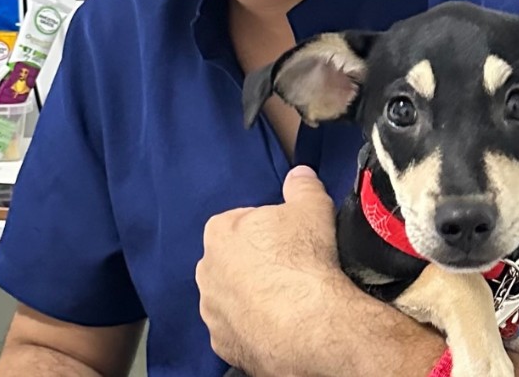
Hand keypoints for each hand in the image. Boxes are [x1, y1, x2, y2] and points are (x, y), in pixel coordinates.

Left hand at [196, 165, 355, 375]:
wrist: (308, 322)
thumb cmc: (304, 259)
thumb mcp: (312, 207)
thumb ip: (302, 186)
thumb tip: (300, 174)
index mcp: (220, 231)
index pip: (243, 222)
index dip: (270, 229)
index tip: (290, 239)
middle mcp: (206, 271)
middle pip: (234, 260)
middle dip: (257, 262)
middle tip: (292, 268)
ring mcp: (212, 311)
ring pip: (234, 297)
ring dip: (255, 297)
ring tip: (290, 299)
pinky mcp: (223, 344)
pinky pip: (240, 329)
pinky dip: (257, 327)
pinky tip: (283, 323)